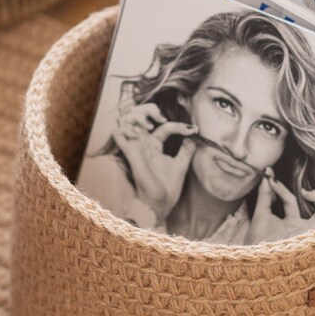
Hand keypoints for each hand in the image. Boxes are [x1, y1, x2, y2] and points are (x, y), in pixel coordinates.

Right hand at [112, 102, 196, 225]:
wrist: (160, 204)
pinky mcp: (131, 154)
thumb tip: (195, 136)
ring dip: (137, 117)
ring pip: (126, 120)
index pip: (165, 127)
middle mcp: (145, 145)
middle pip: (139, 116)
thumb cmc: (168, 187)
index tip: (193, 130)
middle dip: (149, 110)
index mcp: (155, 146)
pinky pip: (119, 134)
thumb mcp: (181, 164)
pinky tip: (141, 133)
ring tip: (150, 125)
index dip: (178, 125)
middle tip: (163, 119)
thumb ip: (186, 150)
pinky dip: (126, 128)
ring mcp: (136, 148)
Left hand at [248, 167, 314, 241]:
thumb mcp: (261, 214)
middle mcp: (302, 230)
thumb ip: (265, 195)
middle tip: (305, 191)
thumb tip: (267, 174)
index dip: (281, 188)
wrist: (258, 261)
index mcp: (290, 223)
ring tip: (310, 196)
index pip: (291, 200)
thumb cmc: (258, 241)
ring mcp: (311, 235)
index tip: (270, 176)